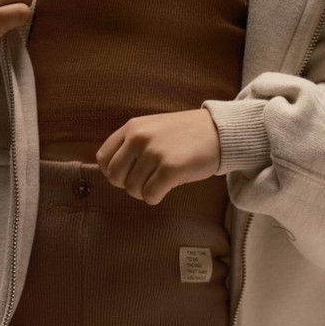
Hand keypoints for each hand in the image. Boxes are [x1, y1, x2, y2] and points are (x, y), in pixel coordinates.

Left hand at [95, 109, 220, 204]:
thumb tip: (110, 172)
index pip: (103, 159)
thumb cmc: (185, 134)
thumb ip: (131, 144)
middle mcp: (139, 138)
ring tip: (160, 181)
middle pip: (115, 177)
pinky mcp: (170, 169)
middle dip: (128, 185)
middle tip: (146, 181)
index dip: (113, 172)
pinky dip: (156, 197)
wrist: (220, 131)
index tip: (129, 174)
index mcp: (132, 127)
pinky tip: (167, 188)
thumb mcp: (152, 128)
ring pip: (132, 189)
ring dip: (145, 192)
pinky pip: (150, 196)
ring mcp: (154, 153)